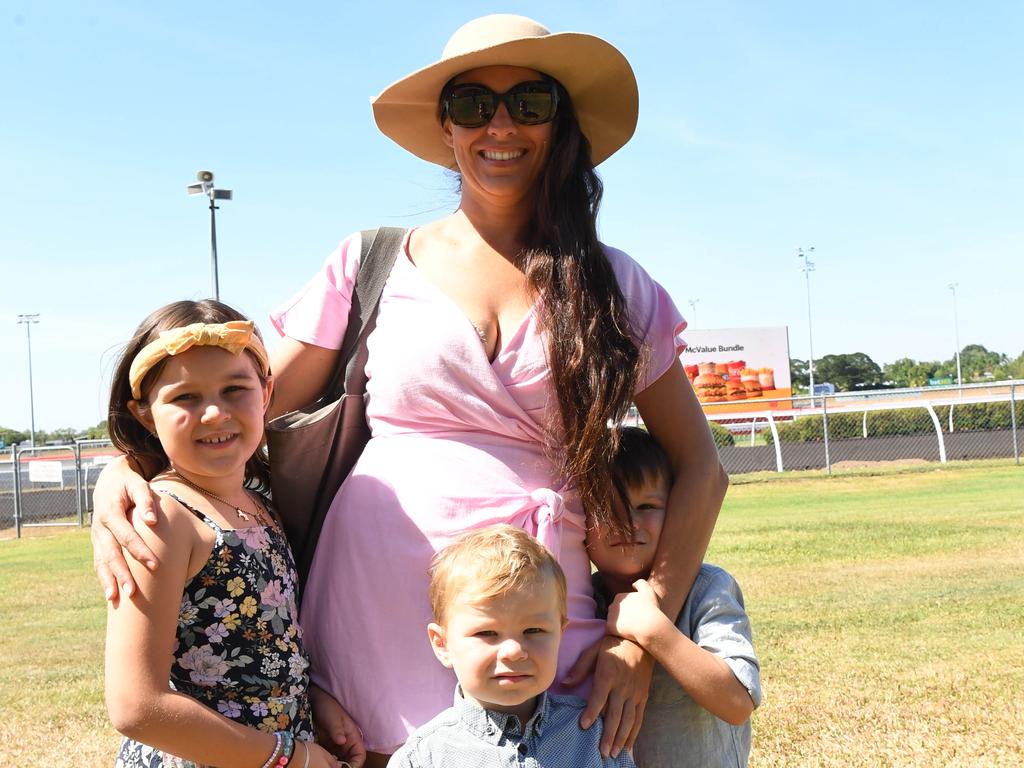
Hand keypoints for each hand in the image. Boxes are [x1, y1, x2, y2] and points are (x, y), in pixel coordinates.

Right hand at [91, 456, 159, 601]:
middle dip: (121, 573)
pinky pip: (98, 562)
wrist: (108, 482)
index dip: (139, 550)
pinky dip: (103, 578)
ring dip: (108, 580)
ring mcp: (96, 536)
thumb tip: (152, 521)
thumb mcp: (138, 485)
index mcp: (110, 512)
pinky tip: (110, 595)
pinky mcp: (97, 543)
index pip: (126, 535)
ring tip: (116, 599)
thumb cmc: (129, 483)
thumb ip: (146, 500)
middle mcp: (100, 527)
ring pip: (100, 561)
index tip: (155, 565)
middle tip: (134, 592)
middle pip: (110, 553)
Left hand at [309, 684, 365, 767]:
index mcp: (353, 737)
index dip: (356, 764)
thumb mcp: (333, 719)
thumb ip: (337, 730)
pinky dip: (327, 763)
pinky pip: (330, 759)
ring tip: (326, 767)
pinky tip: (321, 764)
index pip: (360, 755)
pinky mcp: (328, 747)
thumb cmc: (328, 707)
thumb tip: (342, 742)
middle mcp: (347, 744)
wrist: (316, 702)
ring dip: (335, 766)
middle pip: (350, 762)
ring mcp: (337, 746)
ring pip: (340, 762)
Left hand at [563, 634, 652, 758]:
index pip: (599, 698)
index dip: (591, 712)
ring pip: (628, 720)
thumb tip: (566, 682)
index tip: (584, 725)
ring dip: (621, 738)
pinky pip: (639, 718)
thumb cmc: (613, 644)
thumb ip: (580, 667)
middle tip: (602, 752)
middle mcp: (622, 687)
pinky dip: (634, 733)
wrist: (641, 640)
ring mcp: (634, 693)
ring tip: (614, 754)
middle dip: (608, 735)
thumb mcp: (594, 650)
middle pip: (615, 715)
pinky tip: (628, 746)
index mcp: (608, 675)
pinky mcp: (643, 697)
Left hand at [607, 579, 668, 646]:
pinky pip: (611, 630)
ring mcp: (610, 616)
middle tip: (634, 622)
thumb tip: (633, 584)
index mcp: (619, 596)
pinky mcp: (609, 627)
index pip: (621, 603)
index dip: (629, 609)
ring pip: (613, 621)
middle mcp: (612, 605)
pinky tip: (626, 633)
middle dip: (623, 616)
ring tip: (631, 628)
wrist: (649, 626)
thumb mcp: (648, 591)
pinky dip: (617, 632)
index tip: (637, 614)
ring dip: (619, 624)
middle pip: (616, 612)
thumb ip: (641, 583)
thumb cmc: (650, 608)